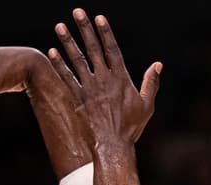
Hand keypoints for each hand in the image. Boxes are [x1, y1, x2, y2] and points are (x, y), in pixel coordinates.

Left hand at [47, 8, 161, 146]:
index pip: (112, 49)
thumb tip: (158, 64)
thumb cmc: (131, 127)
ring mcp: (89, 88)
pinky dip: (59, 65)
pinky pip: (67, 78)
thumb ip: (152, 82)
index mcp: (121, 78)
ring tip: (59, 26)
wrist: (113, 145)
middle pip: (93, 48)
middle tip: (77, 12)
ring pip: (77, 60)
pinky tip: (52, 52)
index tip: (99, 18)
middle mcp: (103, 79)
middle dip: (85, 28)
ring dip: (67, 42)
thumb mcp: (147, 105)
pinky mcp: (78, 98)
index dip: (105, 32)